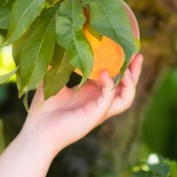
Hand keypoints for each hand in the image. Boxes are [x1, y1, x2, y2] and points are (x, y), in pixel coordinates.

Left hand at [24, 54, 142, 150]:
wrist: (37, 132)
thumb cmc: (43, 110)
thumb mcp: (52, 81)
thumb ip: (58, 65)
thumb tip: (58, 43)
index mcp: (92, 93)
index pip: (114, 78)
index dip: (122, 64)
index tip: (125, 47)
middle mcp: (99, 102)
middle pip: (126, 87)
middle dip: (135, 71)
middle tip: (138, 54)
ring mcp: (99, 110)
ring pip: (126, 97)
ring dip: (131, 82)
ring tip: (129, 66)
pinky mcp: (95, 116)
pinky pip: (110, 99)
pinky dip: (109, 85)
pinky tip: (104, 73)